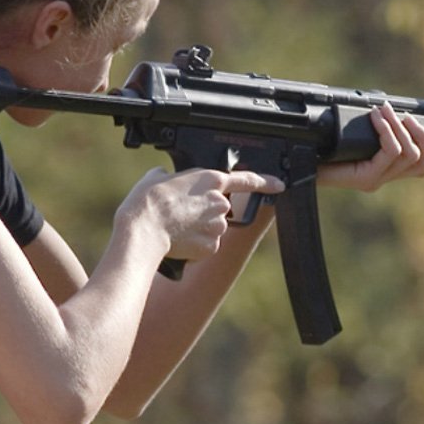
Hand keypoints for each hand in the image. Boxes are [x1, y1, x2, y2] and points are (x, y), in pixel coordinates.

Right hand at [121, 166, 284, 262]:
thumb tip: (168, 179)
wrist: (144, 230)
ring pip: (213, 229)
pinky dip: (195, 246)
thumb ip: (172, 177)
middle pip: (220, 208)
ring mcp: (218, 227)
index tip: (280, 185)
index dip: (266, 182)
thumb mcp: (157, 176)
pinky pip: (206, 247)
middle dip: (205, 212)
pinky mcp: (212, 247)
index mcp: (211, 180)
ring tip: (176, 228)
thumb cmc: (148, 201)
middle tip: (182, 214)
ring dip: (199, 230)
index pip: (247, 180)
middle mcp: (220, 203)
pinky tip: (179, 241)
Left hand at [317, 103, 423, 191]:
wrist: (300, 168)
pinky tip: (377, 119)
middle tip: (401, 114)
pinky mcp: (368, 179)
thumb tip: (386, 107)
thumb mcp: (352, 138)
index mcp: (386, 171)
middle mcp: (385, 178)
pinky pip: (390, 152)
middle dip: (419, 132)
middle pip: (422, 160)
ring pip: (409, 155)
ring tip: (385, 111)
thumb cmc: (322, 152)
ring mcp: (378, 180)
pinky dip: (387, 131)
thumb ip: (371, 130)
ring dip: (400, 127)